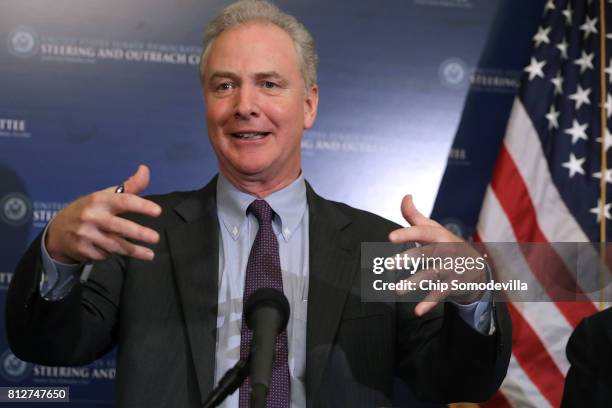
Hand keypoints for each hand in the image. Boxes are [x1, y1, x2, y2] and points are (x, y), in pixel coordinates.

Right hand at [46, 165, 161, 263]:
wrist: (58, 231)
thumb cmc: (90, 210)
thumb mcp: (106, 196)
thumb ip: (129, 186)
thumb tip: (145, 169)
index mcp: (99, 200)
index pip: (124, 201)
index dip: (142, 206)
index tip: (157, 211)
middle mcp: (91, 216)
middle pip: (120, 227)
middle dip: (139, 233)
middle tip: (156, 238)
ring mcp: (86, 234)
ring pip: (114, 245)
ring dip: (133, 251)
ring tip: (150, 255)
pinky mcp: (83, 250)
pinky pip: (105, 254)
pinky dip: (113, 254)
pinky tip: (119, 252)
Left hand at [388, 195, 486, 315]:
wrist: (478, 268)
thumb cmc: (448, 245)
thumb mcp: (434, 229)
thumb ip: (416, 216)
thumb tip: (406, 196)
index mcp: (439, 235)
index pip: (422, 232)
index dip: (407, 233)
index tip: (390, 237)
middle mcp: (446, 251)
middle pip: (426, 254)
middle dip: (407, 258)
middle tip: (388, 265)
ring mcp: (451, 269)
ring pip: (430, 275)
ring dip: (414, 283)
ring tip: (396, 291)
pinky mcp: (453, 285)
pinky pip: (440, 294)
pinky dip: (429, 303)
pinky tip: (417, 311)